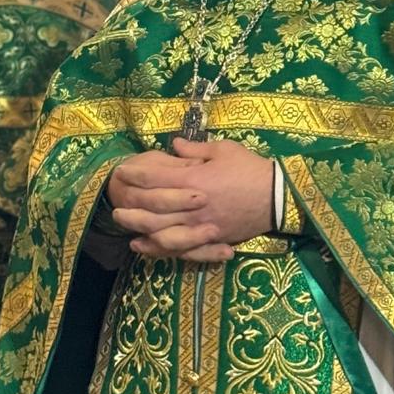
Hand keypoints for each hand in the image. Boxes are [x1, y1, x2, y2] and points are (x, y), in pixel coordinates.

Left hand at [110, 138, 273, 262]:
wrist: (278, 197)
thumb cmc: (250, 168)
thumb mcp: (223, 150)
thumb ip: (195, 148)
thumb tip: (173, 144)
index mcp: (194, 179)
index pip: (155, 178)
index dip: (135, 174)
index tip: (121, 172)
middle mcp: (192, 205)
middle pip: (152, 209)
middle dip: (131, 206)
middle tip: (115, 207)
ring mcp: (201, 226)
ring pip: (162, 233)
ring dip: (141, 230)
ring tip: (126, 228)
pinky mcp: (210, 240)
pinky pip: (181, 249)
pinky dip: (161, 249)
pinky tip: (147, 247)